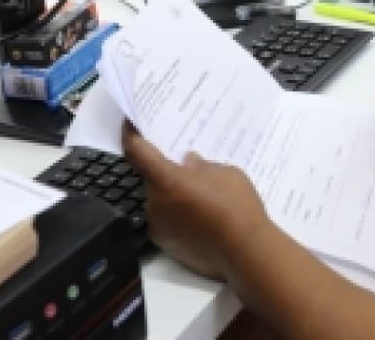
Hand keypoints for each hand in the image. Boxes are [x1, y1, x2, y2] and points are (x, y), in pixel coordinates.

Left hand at [122, 122, 267, 279]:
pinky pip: (168, 222)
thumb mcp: (226, 173)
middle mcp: (155, 204)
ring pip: (161, 202)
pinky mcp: (167, 246)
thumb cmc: (236, 205)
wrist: (245, 251)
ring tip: (203, 196)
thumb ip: (202, 166)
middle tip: (189, 167)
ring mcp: (159, 228)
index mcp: (167, 181)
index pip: (138, 152)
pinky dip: (179, 216)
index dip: (130, 134)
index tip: (129, 123)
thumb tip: (189, 163)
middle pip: (152, 179)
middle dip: (167, 172)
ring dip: (174, 195)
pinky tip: (203, 218)